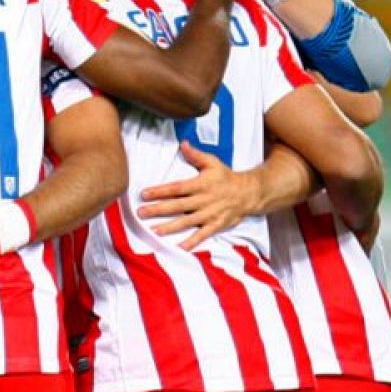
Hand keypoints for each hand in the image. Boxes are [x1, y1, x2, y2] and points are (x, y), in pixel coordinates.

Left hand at [137, 141, 258, 249]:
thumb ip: (196, 155)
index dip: (160, 191)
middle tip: (141, 213)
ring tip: (154, 231)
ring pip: (187, 221)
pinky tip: (179, 247)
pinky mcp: (216, 225)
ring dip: (170, 227)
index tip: (144, 194)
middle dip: (158, 209)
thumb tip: (182, 143)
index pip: (177, 188)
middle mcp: (204, 200)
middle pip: (178, 206)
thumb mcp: (213, 162)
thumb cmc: (226, 177)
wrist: (249, 192)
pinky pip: (203, 235)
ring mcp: (210, 214)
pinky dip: (192, 242)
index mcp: (201, 184)